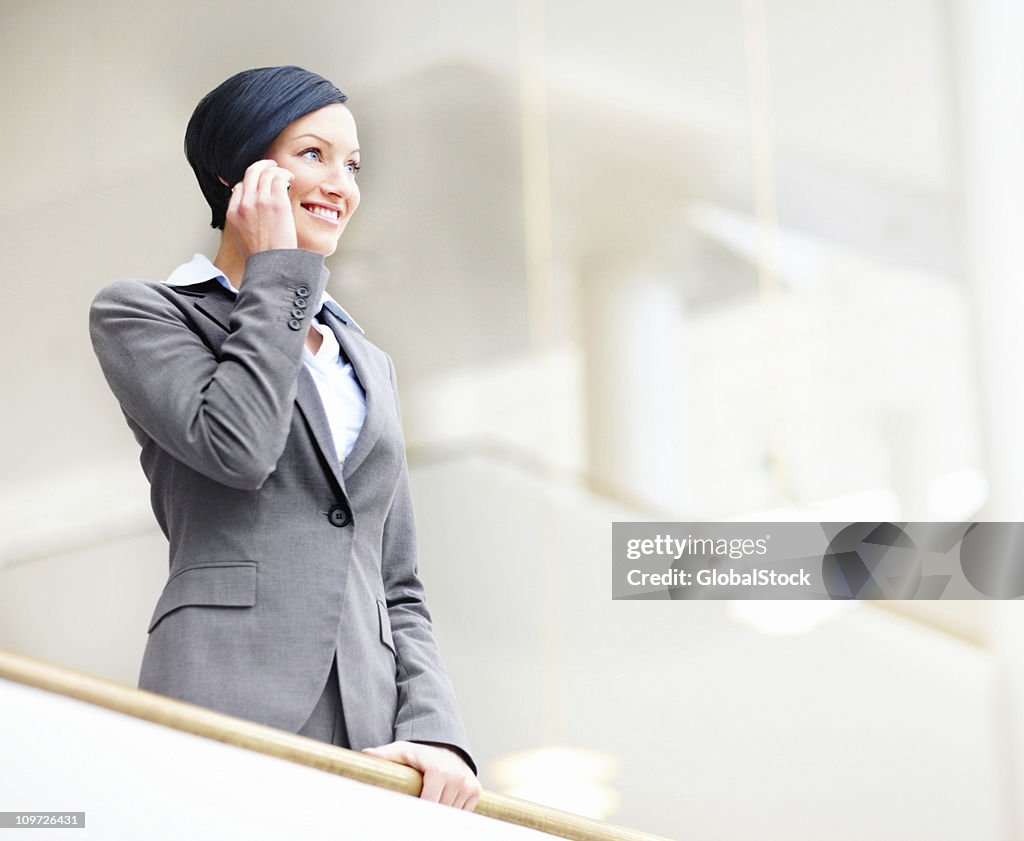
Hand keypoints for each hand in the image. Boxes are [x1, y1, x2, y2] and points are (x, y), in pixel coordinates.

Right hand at [224, 159, 295, 258]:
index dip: (251, 183)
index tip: (261, 184)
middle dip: (261, 166)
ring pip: (265, 173)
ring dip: (276, 169)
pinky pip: (279, 179)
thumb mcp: (241, 238)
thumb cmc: (262, 256)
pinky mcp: (276, 203)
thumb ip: (242, 222)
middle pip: (249, 173)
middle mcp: (244, 204)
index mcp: (233, 213)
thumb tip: (250, 215)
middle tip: (271, 166)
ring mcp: (259, 202)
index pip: (238, 187)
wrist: (271, 265)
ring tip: (284, 173)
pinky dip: (285, 175)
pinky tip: (291, 179)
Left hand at [362, 741, 480, 810]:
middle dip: (429, 814)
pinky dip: (454, 811)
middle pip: (440, 812)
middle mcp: (457, 778)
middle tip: (419, 811)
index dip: (418, 813)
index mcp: (439, 771)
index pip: (427, 806)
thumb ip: (385, 755)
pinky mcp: (476, 789)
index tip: (411, 814)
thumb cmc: (421, 752)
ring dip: (442, 813)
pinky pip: (464, 812)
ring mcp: (468, 784)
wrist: (446, 746)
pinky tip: (445, 801)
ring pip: (452, 814)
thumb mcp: (402, 751)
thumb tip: (364, 753)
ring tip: (432, 802)